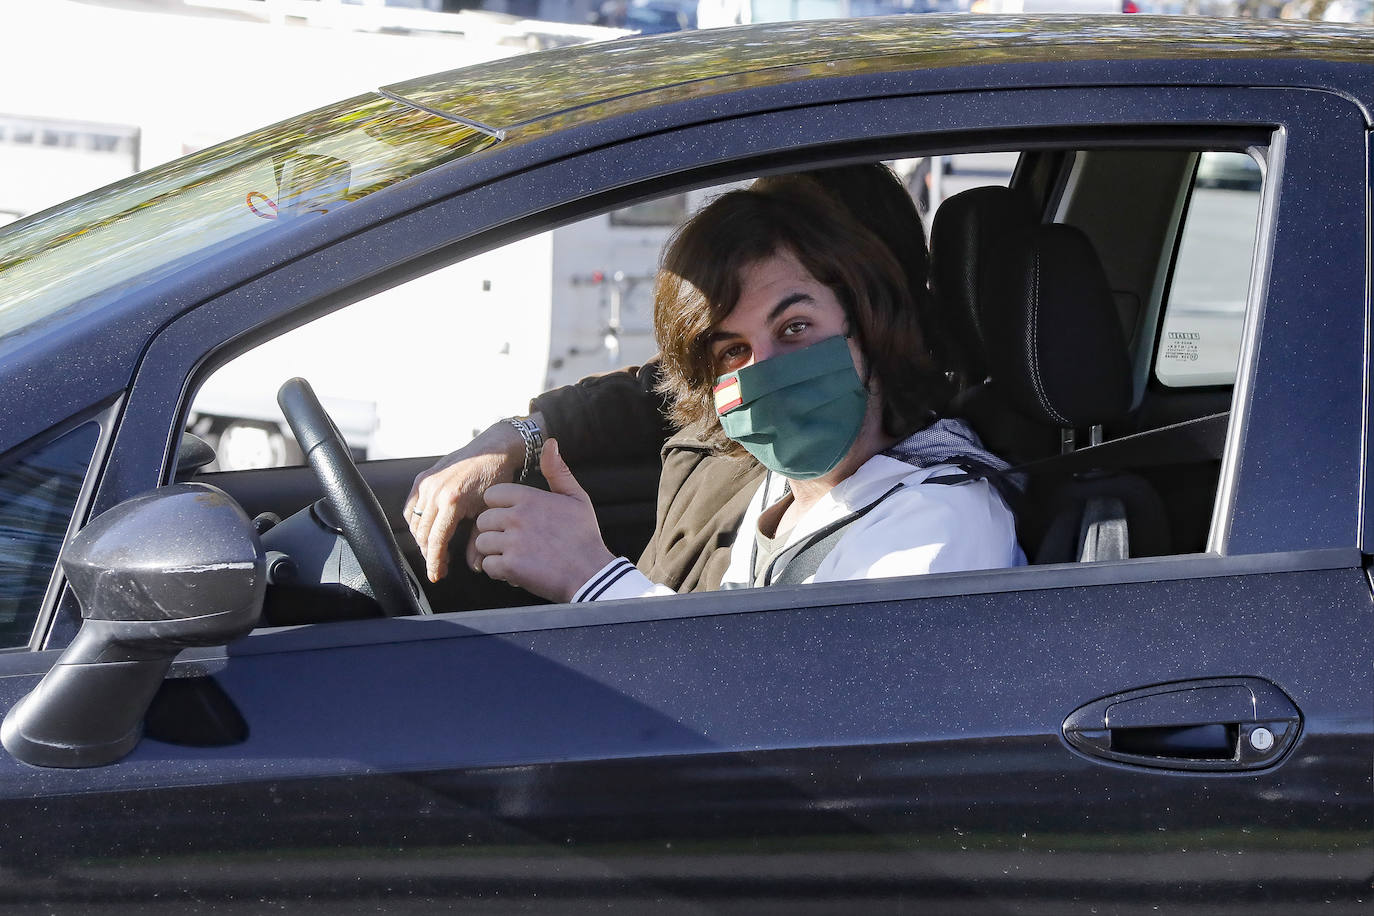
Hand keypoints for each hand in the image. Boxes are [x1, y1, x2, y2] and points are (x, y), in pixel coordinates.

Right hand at [405, 417, 532, 581]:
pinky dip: (415, 522)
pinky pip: (411, 507)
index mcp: (452, 501)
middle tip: (440, 566)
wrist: (492, 449)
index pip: (435, 541)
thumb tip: (474, 566)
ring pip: (414, 522)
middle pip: (422, 534)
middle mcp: (435, 491)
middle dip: (429, 554)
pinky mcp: (423, 478)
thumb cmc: (496, 477)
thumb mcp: (489, 511)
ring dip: (422, 540)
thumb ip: (478, 540)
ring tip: (436, 550)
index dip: (434, 562)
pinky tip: (427, 530)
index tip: (436, 575)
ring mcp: (426, 483)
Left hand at [474, 439, 615, 602]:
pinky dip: (500, 572)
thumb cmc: (584, 536)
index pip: (492, 496)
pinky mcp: (510, 566)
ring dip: (496, 553)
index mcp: (529, 498)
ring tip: (517, 556)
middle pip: (484, 521)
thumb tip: (550, 443)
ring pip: (482, 544)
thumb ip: (558, 471)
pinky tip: (517, 570)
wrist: (591, 574)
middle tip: (517, 542)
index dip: (500, 508)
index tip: (514, 520)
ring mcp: (512, 542)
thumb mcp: (576, 498)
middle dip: (496, 532)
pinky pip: (488, 566)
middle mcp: (517, 517)